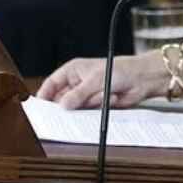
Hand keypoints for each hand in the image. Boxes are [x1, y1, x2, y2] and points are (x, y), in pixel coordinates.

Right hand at [36, 54, 163, 108]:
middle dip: (69, 105)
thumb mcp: (95, 81)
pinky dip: (100, 107)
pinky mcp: (96, 105)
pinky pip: (90, 113)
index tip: (41, 109)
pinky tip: (110, 97)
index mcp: (72, 71)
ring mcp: (86, 95)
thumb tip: (62, 106)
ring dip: (91, 104)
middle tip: (73, 108)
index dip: (44, 96)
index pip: (51, 85)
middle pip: (62, 100)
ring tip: (104, 94)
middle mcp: (77, 83)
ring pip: (78, 108)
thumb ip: (78, 94)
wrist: (140, 80)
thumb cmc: (119, 70)